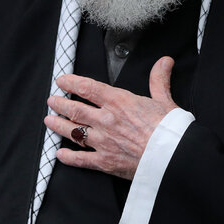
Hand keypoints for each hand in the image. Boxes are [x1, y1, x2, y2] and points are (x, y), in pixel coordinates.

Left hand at [44, 56, 177, 179]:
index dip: (71, 82)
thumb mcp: (165, 100)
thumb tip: (164, 61)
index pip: (87, 87)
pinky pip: (81, 159)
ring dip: (58, 125)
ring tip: (49, 121)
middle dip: (60, 103)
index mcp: (118, 101)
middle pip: (74, 109)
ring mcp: (103, 141)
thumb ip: (159, 80)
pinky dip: (69, 157)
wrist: (174, 157)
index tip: (61, 80)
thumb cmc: (170, 129)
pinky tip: (60, 154)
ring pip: (73, 131)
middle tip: (52, 100)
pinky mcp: (105, 161)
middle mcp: (106, 120)